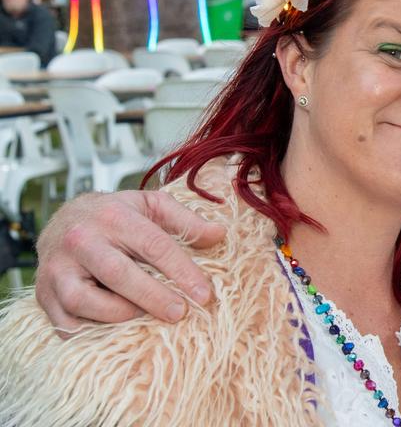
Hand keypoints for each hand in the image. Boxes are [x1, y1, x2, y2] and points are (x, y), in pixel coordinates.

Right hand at [34, 190, 225, 332]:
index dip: (181, 271)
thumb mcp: (151, 205)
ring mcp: (57, 269)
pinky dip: (89, 333)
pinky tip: (114, 332)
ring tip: (144, 318)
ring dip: (118, 315)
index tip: (204, 295)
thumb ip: (185, 220)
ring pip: (84, 301)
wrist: (63, 220)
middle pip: (118, 274)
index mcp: (114, 216)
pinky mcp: (43, 294)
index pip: (153, 245)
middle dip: (153, 297)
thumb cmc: (115, 215)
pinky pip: (64, 323)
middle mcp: (82, 240)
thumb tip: (219, 234)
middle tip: (180, 313)